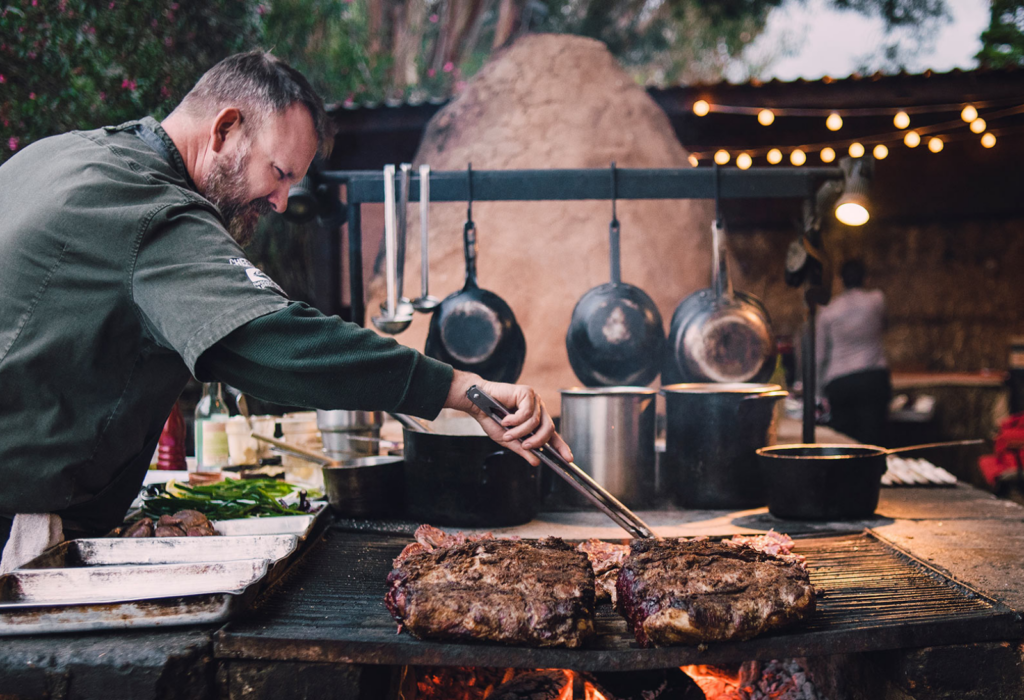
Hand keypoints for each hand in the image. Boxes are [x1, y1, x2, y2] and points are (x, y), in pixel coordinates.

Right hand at [445, 370, 572, 466]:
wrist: (476, 404)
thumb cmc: (491, 419)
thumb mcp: (508, 440)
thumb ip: (522, 449)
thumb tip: (536, 462)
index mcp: (535, 421)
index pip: (552, 435)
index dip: (561, 447)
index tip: (569, 459)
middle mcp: (538, 409)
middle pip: (548, 428)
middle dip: (537, 441)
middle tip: (525, 446)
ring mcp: (534, 400)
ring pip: (536, 422)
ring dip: (520, 431)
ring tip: (507, 431)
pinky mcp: (527, 392)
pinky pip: (527, 412)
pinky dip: (515, 419)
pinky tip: (505, 419)